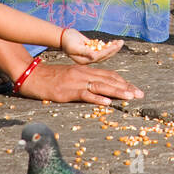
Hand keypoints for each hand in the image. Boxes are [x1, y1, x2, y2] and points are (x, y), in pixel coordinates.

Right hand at [17, 61, 144, 106]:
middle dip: (126, 87)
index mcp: (86, 70)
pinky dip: (97, 99)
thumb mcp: (72, 76)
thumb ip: (85, 80)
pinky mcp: (68, 91)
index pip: (110, 75)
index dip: (124, 82)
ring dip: (117, 92)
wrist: (33, 76)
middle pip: (109, 80)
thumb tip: (99, 90)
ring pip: (101, 86)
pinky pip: (85, 94)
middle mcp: (84, 74)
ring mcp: (77, 82)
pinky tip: (107, 103)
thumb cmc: (52, 78)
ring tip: (130, 97)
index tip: (135, 89)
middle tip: (140, 95)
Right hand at [59, 27, 124, 64]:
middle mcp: (89, 59)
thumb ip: (84, 52)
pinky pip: (101, 48)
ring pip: (104, 51)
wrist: (62, 37)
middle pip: (104, 55)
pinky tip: (114, 42)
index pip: (99, 56)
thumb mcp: (74, 47)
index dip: (108, 51)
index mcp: (85, 60)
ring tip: (120, 42)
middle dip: (113, 49)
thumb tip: (94, 56)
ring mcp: (91, 54)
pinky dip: (108, 45)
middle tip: (121, 43)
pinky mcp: (91, 48)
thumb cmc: (67, 42)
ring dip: (113, 47)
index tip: (115, 46)